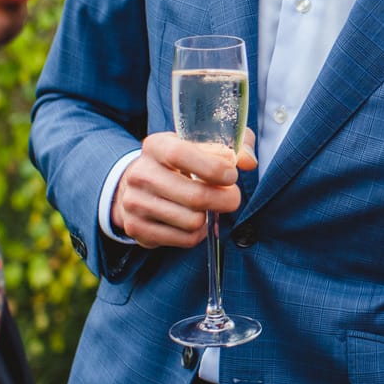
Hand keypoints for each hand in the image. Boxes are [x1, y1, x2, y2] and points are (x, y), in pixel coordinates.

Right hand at [111, 129, 255, 247]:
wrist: (139, 185)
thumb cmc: (182, 162)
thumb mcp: (202, 145)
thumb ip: (231, 147)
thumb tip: (248, 162)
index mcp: (156, 146)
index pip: (180, 154)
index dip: (213, 167)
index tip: (231, 175)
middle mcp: (140, 174)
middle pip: (194, 196)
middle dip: (225, 199)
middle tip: (232, 196)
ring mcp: (135, 203)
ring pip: (192, 221)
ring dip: (210, 217)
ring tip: (208, 207)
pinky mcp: (137, 229)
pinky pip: (185, 239)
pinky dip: (198, 233)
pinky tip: (195, 221)